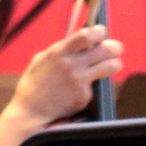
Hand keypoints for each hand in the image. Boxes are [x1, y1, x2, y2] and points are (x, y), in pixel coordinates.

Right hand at [0, 23, 124, 145]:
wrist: (29, 112)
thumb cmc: (34, 85)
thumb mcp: (41, 61)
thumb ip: (60, 51)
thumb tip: (79, 41)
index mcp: (59, 52)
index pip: (87, 35)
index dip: (99, 32)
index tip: (101, 34)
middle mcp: (71, 64)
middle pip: (107, 49)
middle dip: (115, 48)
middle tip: (116, 50)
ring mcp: (79, 80)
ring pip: (112, 66)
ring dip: (114, 64)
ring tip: (112, 65)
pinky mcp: (84, 95)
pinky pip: (96, 86)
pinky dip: (92, 86)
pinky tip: (81, 90)